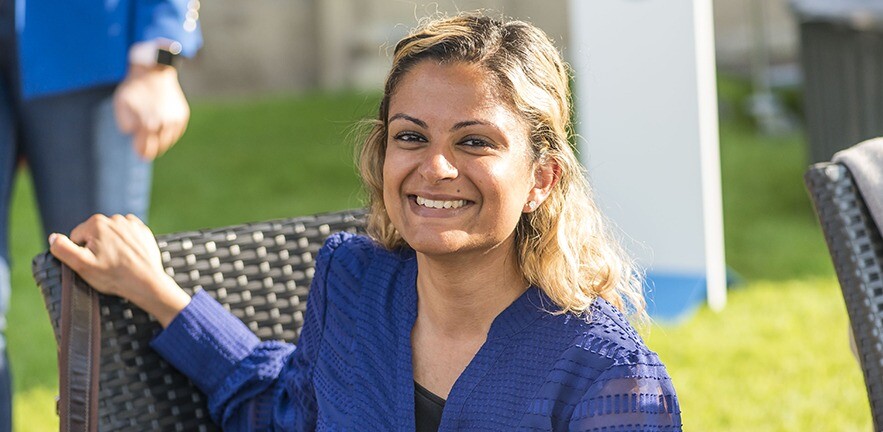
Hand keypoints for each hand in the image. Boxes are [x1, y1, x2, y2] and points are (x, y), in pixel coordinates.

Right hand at [49, 214, 190, 326]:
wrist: (146, 282)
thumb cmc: (113, 275)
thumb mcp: (81, 265)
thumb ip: (62, 249)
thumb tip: (53, 237)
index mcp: (96, 223)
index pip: (76, 237)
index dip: (81, 253)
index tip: (93, 263)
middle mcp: (114, 218)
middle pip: (94, 235)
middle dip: (96, 249)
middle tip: (106, 265)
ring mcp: (131, 224)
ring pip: (110, 236)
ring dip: (111, 246)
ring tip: (118, 262)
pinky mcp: (143, 232)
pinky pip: (127, 236)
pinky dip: (125, 245)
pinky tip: (128, 256)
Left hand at [114, 64, 189, 160]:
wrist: (154, 70)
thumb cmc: (134, 87)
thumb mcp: (121, 104)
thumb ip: (124, 123)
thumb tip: (133, 134)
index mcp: (148, 125)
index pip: (146, 149)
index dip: (141, 152)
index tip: (139, 154)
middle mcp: (165, 125)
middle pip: (158, 148)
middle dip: (151, 149)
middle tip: (145, 150)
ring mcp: (175, 120)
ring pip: (168, 141)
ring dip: (161, 141)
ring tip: (153, 138)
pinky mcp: (182, 115)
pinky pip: (176, 132)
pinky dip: (170, 133)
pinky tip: (162, 128)